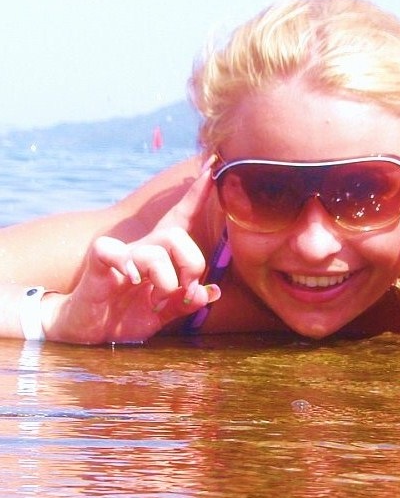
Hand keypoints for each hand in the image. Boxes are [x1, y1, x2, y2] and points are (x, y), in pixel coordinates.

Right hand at [43, 160, 221, 343]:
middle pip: (177, 234)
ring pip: (156, 249)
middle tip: (186, 290)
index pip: (182, 217)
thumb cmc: (126, 316)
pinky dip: (128, 266)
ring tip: (158, 298)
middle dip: (191, 264)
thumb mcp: (163, 313)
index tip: (211, 167)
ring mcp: (122, 253)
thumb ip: (186, 303)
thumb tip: (212, 292)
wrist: (88, 330)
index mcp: (161, 254)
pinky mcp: (100, 263)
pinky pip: (114, 252)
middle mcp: (144, 247)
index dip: (197, 194)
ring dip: (165, 279)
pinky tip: (131, 280)